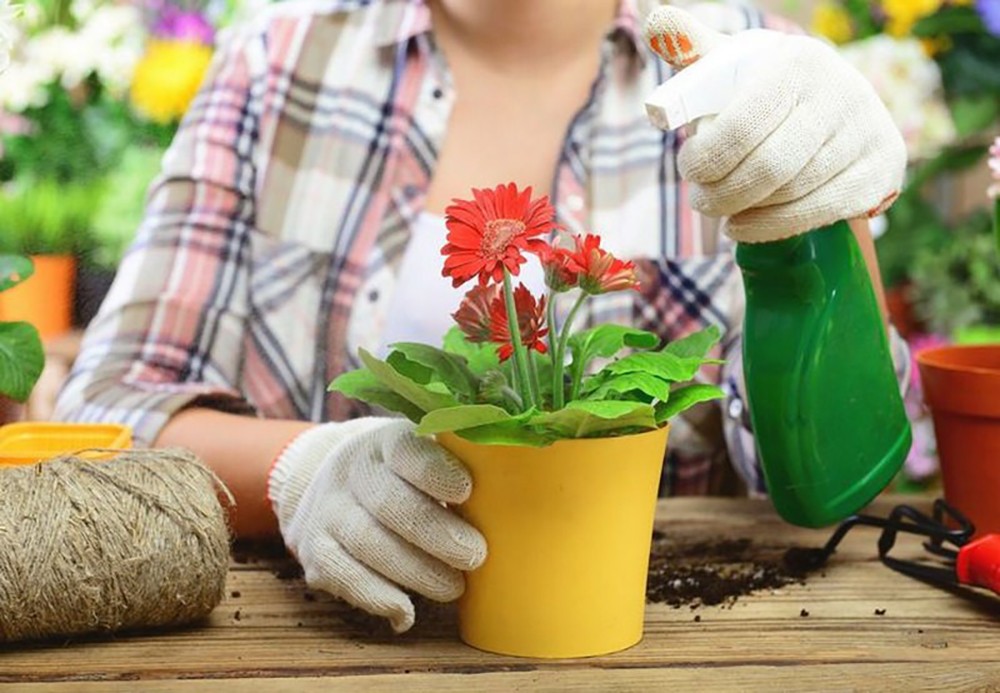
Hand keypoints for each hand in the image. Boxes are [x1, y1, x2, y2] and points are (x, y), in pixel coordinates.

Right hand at [268, 418, 486, 631]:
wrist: (328, 485)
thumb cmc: (402, 477)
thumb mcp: (425, 457)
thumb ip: (462, 469)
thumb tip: (519, 493)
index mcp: (386, 442)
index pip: (406, 449)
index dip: (435, 471)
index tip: (467, 492)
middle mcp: (352, 471)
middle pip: (390, 502)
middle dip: (435, 533)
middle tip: (475, 555)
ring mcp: (328, 510)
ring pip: (367, 542)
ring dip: (415, 571)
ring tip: (453, 588)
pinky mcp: (315, 551)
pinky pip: (344, 577)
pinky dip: (378, 597)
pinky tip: (406, 613)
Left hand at [644, 6, 905, 242]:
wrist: (838, 105)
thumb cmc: (765, 89)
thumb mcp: (733, 65)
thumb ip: (693, 48)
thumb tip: (656, 22)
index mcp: (796, 63)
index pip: (741, 126)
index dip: (706, 158)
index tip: (689, 167)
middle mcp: (840, 93)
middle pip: (767, 169)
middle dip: (721, 194)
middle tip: (700, 201)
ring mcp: (866, 133)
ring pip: (790, 195)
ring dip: (743, 211)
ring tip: (721, 210)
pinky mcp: (882, 170)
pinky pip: (818, 213)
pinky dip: (771, 227)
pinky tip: (745, 225)